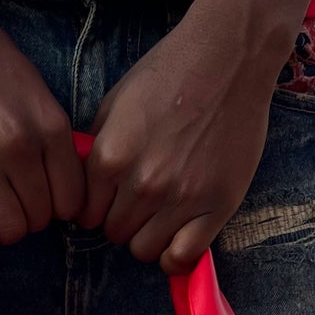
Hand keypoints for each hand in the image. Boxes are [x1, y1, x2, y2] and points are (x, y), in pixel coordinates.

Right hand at [0, 0, 85, 253]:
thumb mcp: (33, 90)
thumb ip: (48, 136)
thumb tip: (56, 185)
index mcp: (48, 125)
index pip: (71, 200)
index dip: (58, 209)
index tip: (41, 201)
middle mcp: (18, 145)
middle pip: (40, 218)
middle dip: (29, 219)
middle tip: (11, 203)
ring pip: (8, 228)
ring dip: (3, 230)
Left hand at [82, 5, 289, 272]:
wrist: (229, 57)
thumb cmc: (169, 72)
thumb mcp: (115, 104)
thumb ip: (97, 149)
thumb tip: (85, 185)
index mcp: (110, 158)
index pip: (85, 214)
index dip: (96, 207)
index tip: (110, 197)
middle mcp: (142, 184)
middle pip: (114, 233)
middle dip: (121, 220)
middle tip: (138, 200)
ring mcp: (181, 198)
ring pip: (144, 249)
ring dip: (147, 236)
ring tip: (159, 214)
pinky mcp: (217, 205)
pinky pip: (183, 256)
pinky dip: (174, 256)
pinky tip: (176, 237)